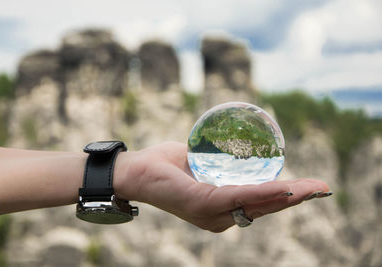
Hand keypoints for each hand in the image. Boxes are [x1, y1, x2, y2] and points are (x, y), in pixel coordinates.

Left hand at [114, 141, 330, 231]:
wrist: (134, 171)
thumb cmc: (166, 167)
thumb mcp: (200, 164)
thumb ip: (220, 164)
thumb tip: (240, 153)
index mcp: (220, 208)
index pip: (258, 203)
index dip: (286, 197)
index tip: (310, 187)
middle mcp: (219, 216)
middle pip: (264, 207)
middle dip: (295, 199)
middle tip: (321, 188)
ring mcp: (211, 213)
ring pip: (255, 204)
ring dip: (286, 197)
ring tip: (311, 189)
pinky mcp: (201, 203)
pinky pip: (236, 197)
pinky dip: (260, 193)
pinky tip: (280, 187)